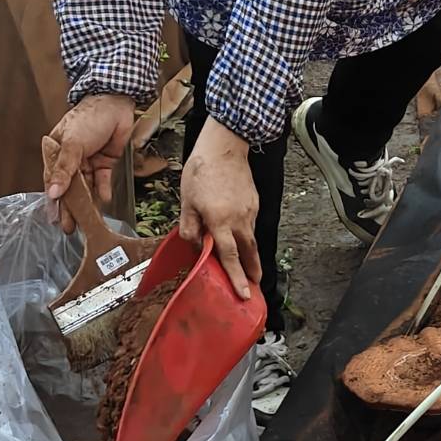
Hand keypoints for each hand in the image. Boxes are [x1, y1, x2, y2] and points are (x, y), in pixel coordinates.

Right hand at [43, 94, 134, 230]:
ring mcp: (87, 161)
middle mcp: (71, 159)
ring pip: (85, 187)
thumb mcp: (72, 144)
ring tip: (87, 221)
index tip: (55, 218)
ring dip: (86, 203)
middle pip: (69, 187)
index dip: (54, 199)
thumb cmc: (88, 118)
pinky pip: (102, 180)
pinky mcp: (104, 162)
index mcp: (56, 152)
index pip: (52, 180)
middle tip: (69, 228)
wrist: (116, 103)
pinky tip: (103, 200)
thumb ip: (64, 170)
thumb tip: (53, 193)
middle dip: (70, 208)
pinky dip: (102, 190)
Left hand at [180, 117, 260, 300]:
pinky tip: (242, 239)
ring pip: (251, 240)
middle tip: (253, 288)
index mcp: (219, 221)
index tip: (244, 293)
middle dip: (252, 272)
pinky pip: (251, 225)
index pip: (228, 256)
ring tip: (250, 269)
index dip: (235, 277)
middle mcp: (238, 220)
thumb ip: (189, 226)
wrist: (224, 146)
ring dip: (251, 257)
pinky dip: (248, 237)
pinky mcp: (254, 203)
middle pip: (248, 253)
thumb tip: (193, 245)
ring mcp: (249, 212)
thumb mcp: (187, 200)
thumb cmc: (201, 170)